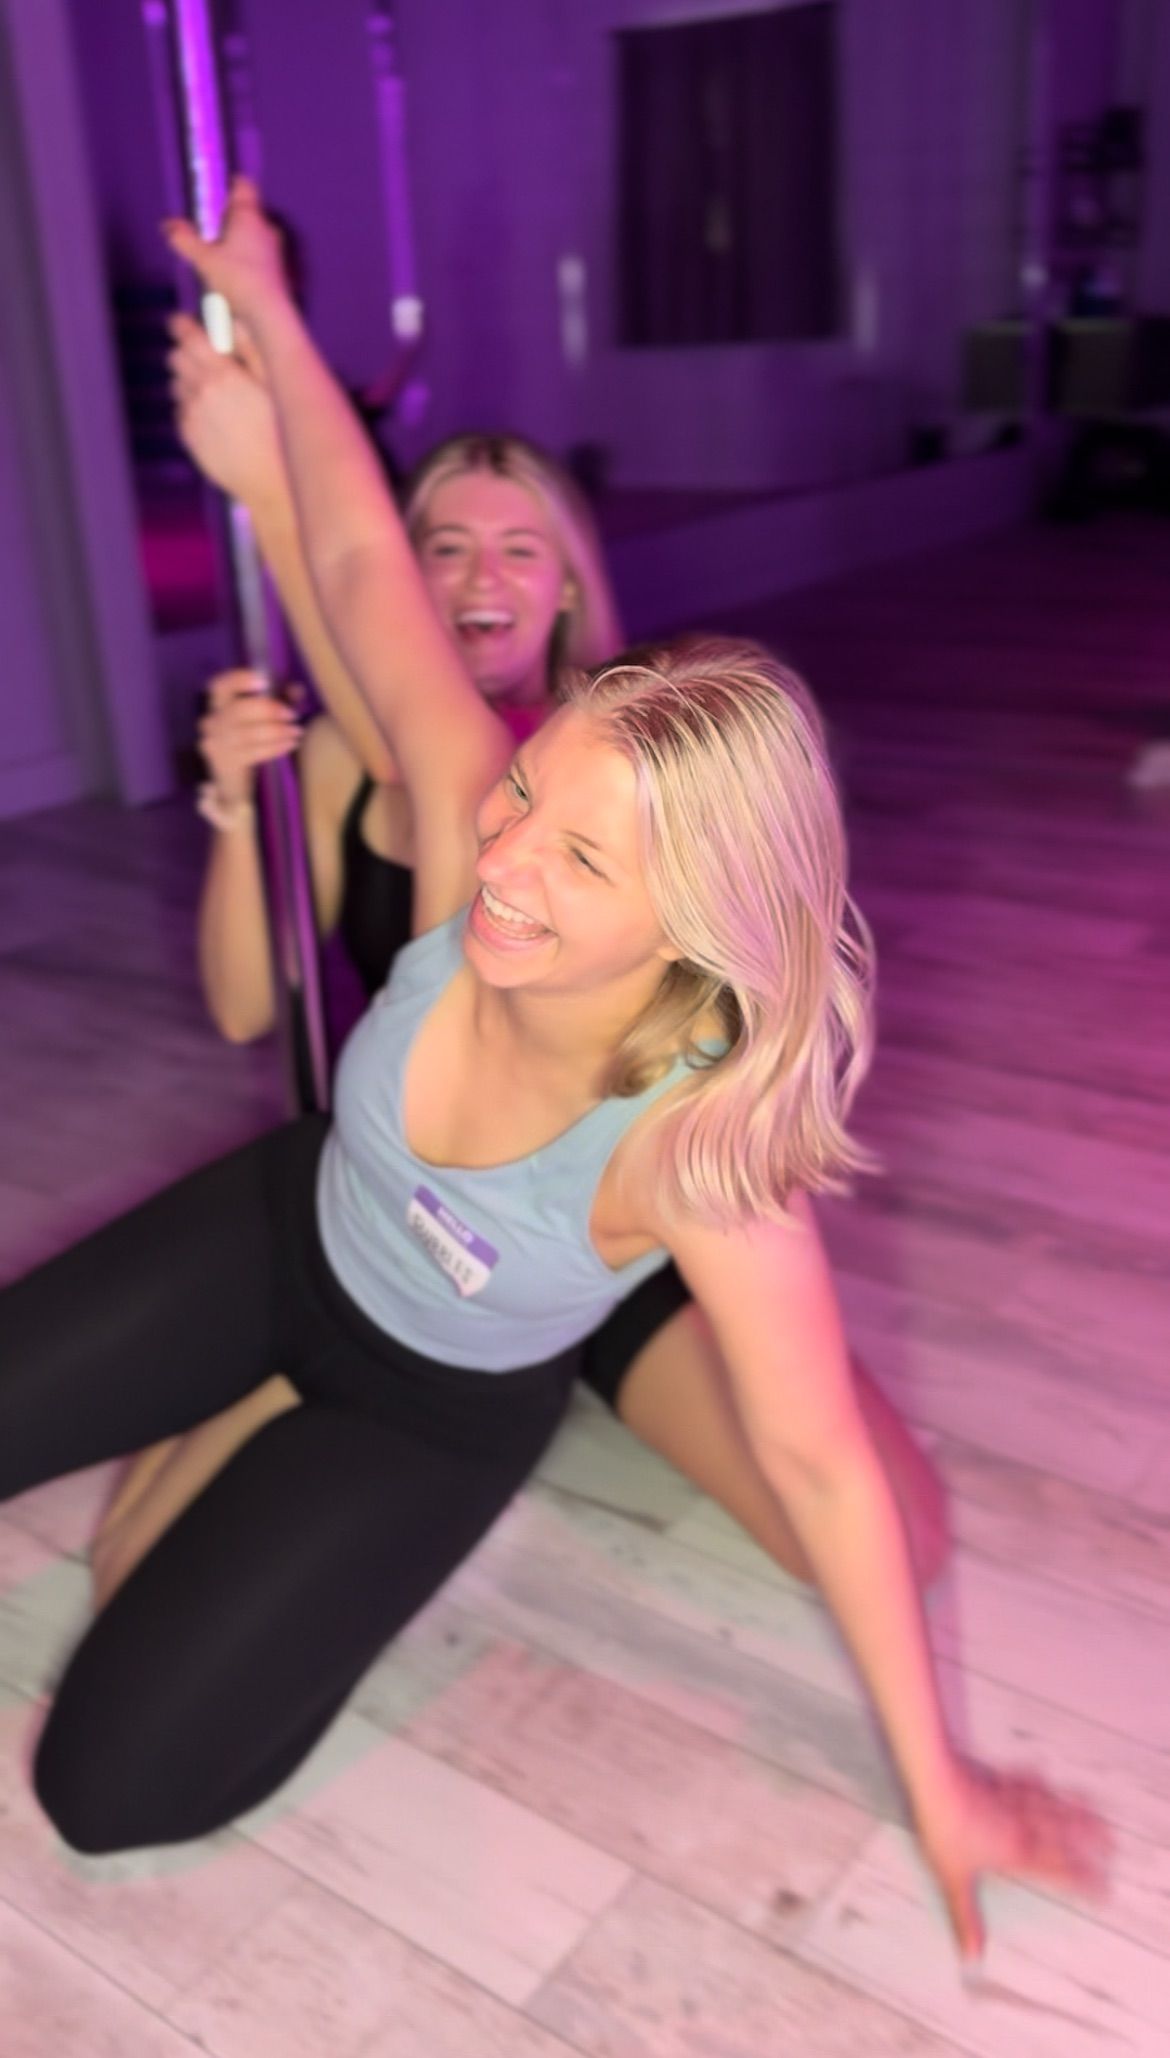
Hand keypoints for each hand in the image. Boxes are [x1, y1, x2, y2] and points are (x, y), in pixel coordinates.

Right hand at [163, 175, 288, 323]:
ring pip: (253, 235)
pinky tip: (232, 275)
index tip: (214, 192)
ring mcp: (275, 250)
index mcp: (249, 215)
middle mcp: (266, 227)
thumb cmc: (237, 278)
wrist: (269, 313)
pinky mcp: (278, 271)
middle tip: (207, 228)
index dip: (228, 184)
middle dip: (227, 218)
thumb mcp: (204, 259)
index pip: (243, 186)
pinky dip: (245, 260)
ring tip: (216, 255)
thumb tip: (168, 225)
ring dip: (236, 241)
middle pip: (246, 212)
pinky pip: (259, 256)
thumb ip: (185, 239)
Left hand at [168, 314, 284, 508]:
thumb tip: (233, 320)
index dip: (181, 325)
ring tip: (215, 390)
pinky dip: (191, 408)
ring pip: (176, 386)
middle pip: (175, 358)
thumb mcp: (278, 386)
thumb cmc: (285, 434)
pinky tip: (216, 417)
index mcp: (223, 375)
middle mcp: (201, 394)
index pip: (187, 337)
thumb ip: (253, 348)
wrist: (275, 487)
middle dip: (186, 351)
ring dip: (188, 380)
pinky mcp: (192, 441)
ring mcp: (193, 420)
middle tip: (204, 355)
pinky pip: (181, 413)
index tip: (180, 321)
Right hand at [198, 670, 302, 805]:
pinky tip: (290, 744)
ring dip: (276, 731)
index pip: (220, 685)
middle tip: (291, 714)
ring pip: (247, 733)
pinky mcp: (225, 763)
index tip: (264, 681)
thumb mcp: (262, 716)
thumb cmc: (249, 740)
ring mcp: (216, 743)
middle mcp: (211, 721)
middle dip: (267, 709)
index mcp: (217, 704)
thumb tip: (297, 689)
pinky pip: (253, 752)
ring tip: (296, 731)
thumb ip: (280, 699)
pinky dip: (275, 747)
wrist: (233, 781)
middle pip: (237, 710)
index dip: (239, 680)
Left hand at [915, 1759, 1110, 1961]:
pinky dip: (1041, 1781)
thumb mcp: (953, 1880)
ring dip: (1077, 1810)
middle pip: (1065, 1835)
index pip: (1058, 1871)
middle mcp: (1022, 1826)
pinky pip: (1027, 1780)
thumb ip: (966, 1916)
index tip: (1103, 1889)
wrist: (937, 1781)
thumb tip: (971, 1954)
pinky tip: (1045, 1775)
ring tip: (1095, 1810)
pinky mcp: (1000, 1779)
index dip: (1082, 1881)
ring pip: (1054, 1806)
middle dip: (1091, 1841)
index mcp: (1016, 1853)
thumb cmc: (945, 1829)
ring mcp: (1014, 1800)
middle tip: (1112, 1845)